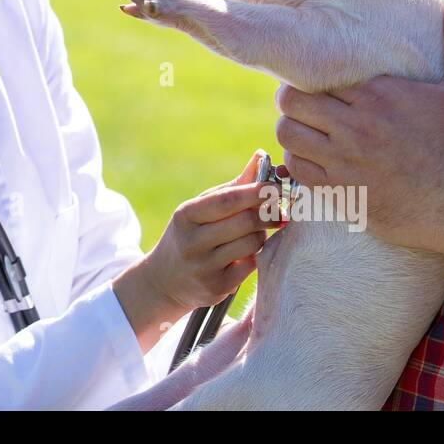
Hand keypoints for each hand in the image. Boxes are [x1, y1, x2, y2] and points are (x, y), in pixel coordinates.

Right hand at [141, 149, 282, 312]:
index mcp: (186, 215)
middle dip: (267, 213)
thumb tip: (261, 156)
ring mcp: (203, 267)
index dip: (256, 191)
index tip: (277, 186)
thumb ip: (232, 186)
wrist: (164, 280)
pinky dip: (255, 255)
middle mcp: (192, 241)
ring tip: (255, 232)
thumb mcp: (200, 209)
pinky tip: (247, 252)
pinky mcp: (216, 288)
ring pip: (252, 243)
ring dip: (261, 234)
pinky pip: (251, 265)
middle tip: (280, 209)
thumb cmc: (189, 234)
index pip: (227, 200)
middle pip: (245, 221)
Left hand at [273, 0, 443, 257]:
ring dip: (293, 127)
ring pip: (288, 134)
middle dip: (294, 97)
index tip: (321, 80)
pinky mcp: (342, 194)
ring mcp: (345, 164)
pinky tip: (315, 156)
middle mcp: (356, 128)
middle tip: (308, 101)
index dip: (313, 75)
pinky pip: (297, 170)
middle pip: (291, 101)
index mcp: (378, 96)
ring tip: (308, 127)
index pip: (316, 74)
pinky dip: (299, 160)